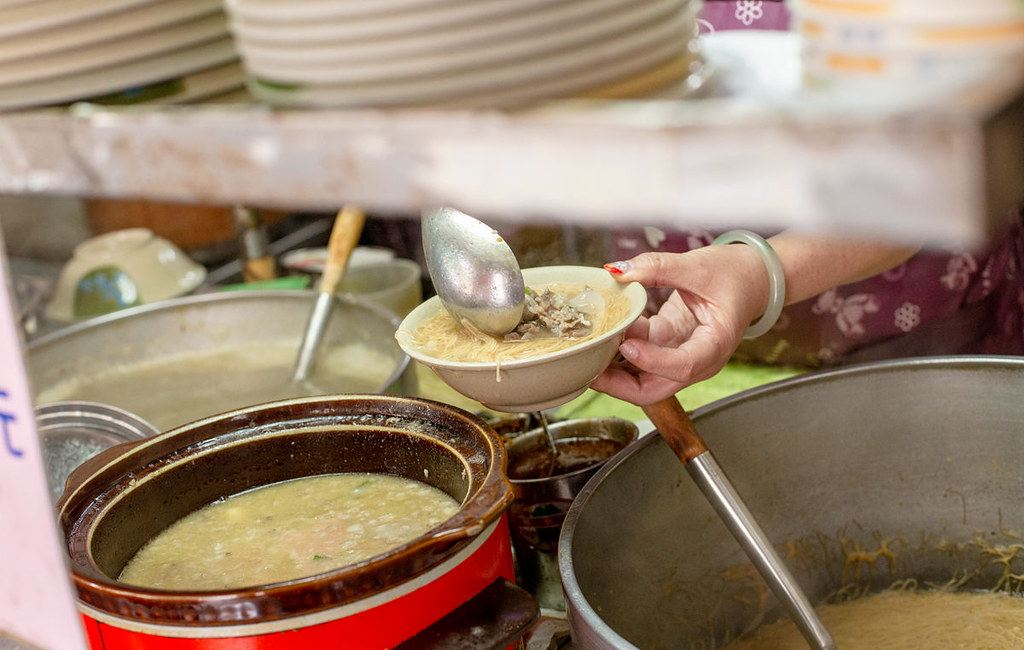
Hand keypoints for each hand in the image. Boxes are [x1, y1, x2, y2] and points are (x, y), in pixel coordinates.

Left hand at [591, 245, 769, 404]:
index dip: (651, 361)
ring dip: (613, 367)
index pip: (682, 366)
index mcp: (715, 345)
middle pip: (654, 388)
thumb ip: (657, 267)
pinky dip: (619, 345)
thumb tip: (618, 271)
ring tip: (586, 349)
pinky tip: (601, 332)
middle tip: (588, 365)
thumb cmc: (735, 273)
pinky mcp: (668, 345)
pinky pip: (639, 354)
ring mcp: (681, 355)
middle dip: (618, 384)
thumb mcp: (698, 265)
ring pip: (641, 377)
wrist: (752, 277)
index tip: (626, 345)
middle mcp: (698, 360)